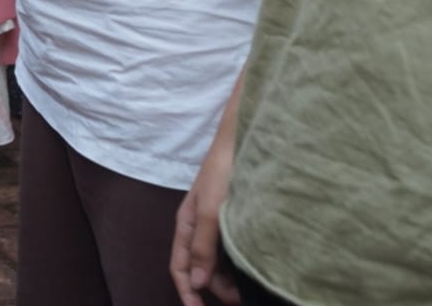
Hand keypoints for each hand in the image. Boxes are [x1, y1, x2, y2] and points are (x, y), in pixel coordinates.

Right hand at [171, 135, 240, 305]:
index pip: (179, 266)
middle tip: (240, 301)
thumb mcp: (211, 211)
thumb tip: (197, 283)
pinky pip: (231, 249)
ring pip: (218, 261)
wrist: (244, 141)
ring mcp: (217, 223)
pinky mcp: (233, 218)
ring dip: (229, 279)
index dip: (186, 292)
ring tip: (248, 290)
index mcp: (186, 225)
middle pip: (201, 268)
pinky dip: (239, 264)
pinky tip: (252, 269)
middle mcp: (199, 227)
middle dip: (215, 289)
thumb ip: (203, 248)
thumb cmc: (223, 171)